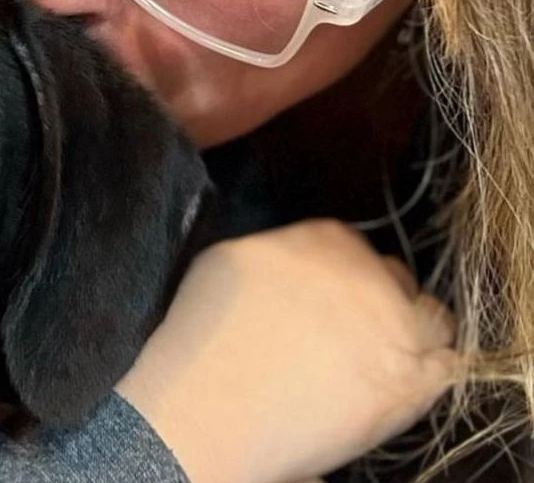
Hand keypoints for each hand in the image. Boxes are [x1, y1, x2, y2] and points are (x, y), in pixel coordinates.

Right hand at [116, 219, 458, 482]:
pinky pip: (446, 367)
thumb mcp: (228, 262)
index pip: (351, 245)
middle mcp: (367, 277)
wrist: (211, 410)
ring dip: (410, 332)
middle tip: (345, 331)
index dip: (339, 274)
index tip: (325, 298)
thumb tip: (298, 261)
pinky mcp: (409, 383)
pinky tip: (393, 385)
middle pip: (394, 277)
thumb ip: (277, 250)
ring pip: (433, 319)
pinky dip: (426, 374)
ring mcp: (395, 330)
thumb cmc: (205, 340)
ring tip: (375, 359)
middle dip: (376, 298)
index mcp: (321, 241)